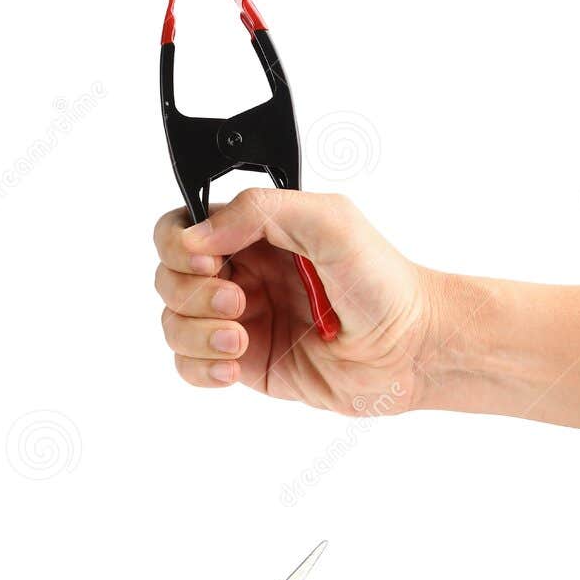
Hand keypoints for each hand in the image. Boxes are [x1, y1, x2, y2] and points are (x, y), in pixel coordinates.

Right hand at [154, 189, 447, 415]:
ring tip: (241, 341)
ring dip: (196, 333)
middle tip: (239, 303)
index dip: (180, 244)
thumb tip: (198, 236)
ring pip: (173, 323)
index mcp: (254, 232)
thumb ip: (260, 211)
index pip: (181, 227)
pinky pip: (189, 367)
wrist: (411, 349)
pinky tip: (233, 367)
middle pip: (167, 277)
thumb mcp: (331, 221)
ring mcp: (240, 320)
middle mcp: (241, 273)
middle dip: (191, 293)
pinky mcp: (245, 363)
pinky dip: (200, 368)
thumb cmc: (384, 281)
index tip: (209, 260)